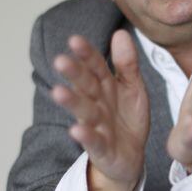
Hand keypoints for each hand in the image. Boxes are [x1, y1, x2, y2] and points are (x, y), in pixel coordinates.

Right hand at [51, 31, 149, 190]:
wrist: (130, 156)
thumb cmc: (126, 118)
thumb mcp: (133, 88)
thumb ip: (127, 63)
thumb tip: (120, 33)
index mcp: (105, 86)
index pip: (95, 66)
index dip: (86, 54)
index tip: (75, 40)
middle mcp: (97, 103)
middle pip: (85, 86)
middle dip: (74, 74)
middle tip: (60, 61)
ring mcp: (97, 125)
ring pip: (83, 111)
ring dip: (71, 102)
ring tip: (58, 92)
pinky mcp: (101, 148)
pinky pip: (93, 141)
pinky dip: (85, 136)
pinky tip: (75, 130)